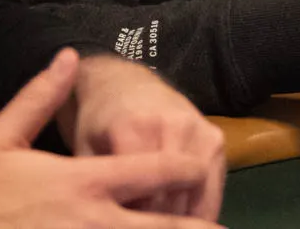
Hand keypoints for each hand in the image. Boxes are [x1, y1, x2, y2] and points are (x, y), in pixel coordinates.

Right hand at [0, 48, 222, 228]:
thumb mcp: (2, 135)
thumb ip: (40, 95)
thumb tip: (68, 55)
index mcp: (82, 182)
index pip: (151, 171)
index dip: (184, 170)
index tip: (202, 168)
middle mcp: (91, 220)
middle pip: (160, 224)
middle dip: (193, 224)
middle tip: (216, 224)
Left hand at [58, 53, 225, 219]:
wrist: (125, 85)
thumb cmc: (98, 124)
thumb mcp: (84, 153)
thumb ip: (100, 187)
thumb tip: (111, 223)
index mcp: (134, 128)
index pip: (144, 195)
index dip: (136, 221)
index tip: (126, 224)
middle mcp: (173, 126)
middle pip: (173, 198)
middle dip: (159, 223)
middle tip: (143, 225)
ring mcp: (198, 129)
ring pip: (198, 195)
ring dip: (184, 219)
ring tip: (164, 225)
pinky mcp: (215, 136)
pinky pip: (213, 187)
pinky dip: (201, 210)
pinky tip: (184, 220)